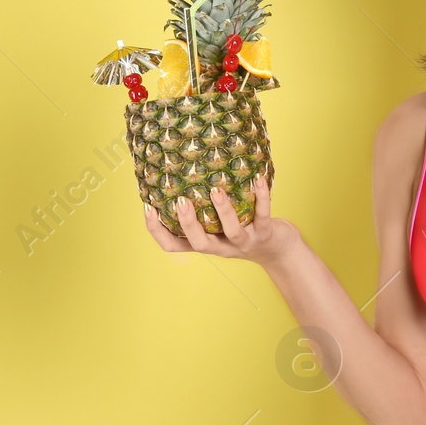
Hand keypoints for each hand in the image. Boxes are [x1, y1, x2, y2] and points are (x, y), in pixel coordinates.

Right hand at [144, 173, 298, 266]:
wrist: (278, 250)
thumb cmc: (243, 230)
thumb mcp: (218, 225)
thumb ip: (202, 210)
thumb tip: (180, 174)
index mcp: (206, 243)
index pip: (173, 245)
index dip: (157, 231)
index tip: (147, 208)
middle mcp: (222, 247)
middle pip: (200, 243)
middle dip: (188, 223)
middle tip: (180, 201)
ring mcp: (244, 242)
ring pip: (231, 231)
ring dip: (223, 211)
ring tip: (216, 190)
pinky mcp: (265, 234)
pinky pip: (263, 215)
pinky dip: (261, 196)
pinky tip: (258, 177)